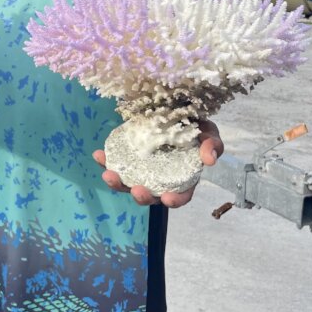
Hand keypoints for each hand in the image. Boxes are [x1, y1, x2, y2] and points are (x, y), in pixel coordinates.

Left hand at [93, 119, 223, 208]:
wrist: (176, 110)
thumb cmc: (196, 126)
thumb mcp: (209, 133)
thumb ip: (212, 145)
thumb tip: (209, 159)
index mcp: (181, 179)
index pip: (179, 196)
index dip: (174, 200)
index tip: (167, 198)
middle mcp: (159, 179)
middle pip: (149, 195)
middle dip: (141, 196)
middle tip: (136, 189)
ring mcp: (142, 169)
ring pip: (128, 183)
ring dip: (117, 183)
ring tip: (109, 174)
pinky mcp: (128, 156)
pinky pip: (116, 162)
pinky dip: (106, 160)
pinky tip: (98, 154)